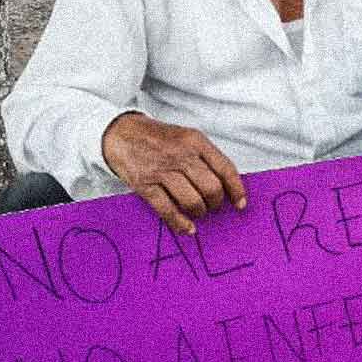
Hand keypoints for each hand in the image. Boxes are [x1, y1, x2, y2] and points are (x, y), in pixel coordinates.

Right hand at [101, 112, 247, 235]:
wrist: (121, 133)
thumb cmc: (158, 138)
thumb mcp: (186, 137)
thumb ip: (205, 157)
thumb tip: (227, 186)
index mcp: (195, 141)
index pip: (225, 168)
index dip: (236, 189)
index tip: (240, 203)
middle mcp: (181, 155)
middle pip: (211, 188)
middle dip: (216, 203)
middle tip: (213, 206)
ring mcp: (162, 170)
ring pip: (192, 201)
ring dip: (199, 212)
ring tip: (198, 212)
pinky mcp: (145, 185)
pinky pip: (168, 210)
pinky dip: (180, 223)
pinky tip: (187, 228)